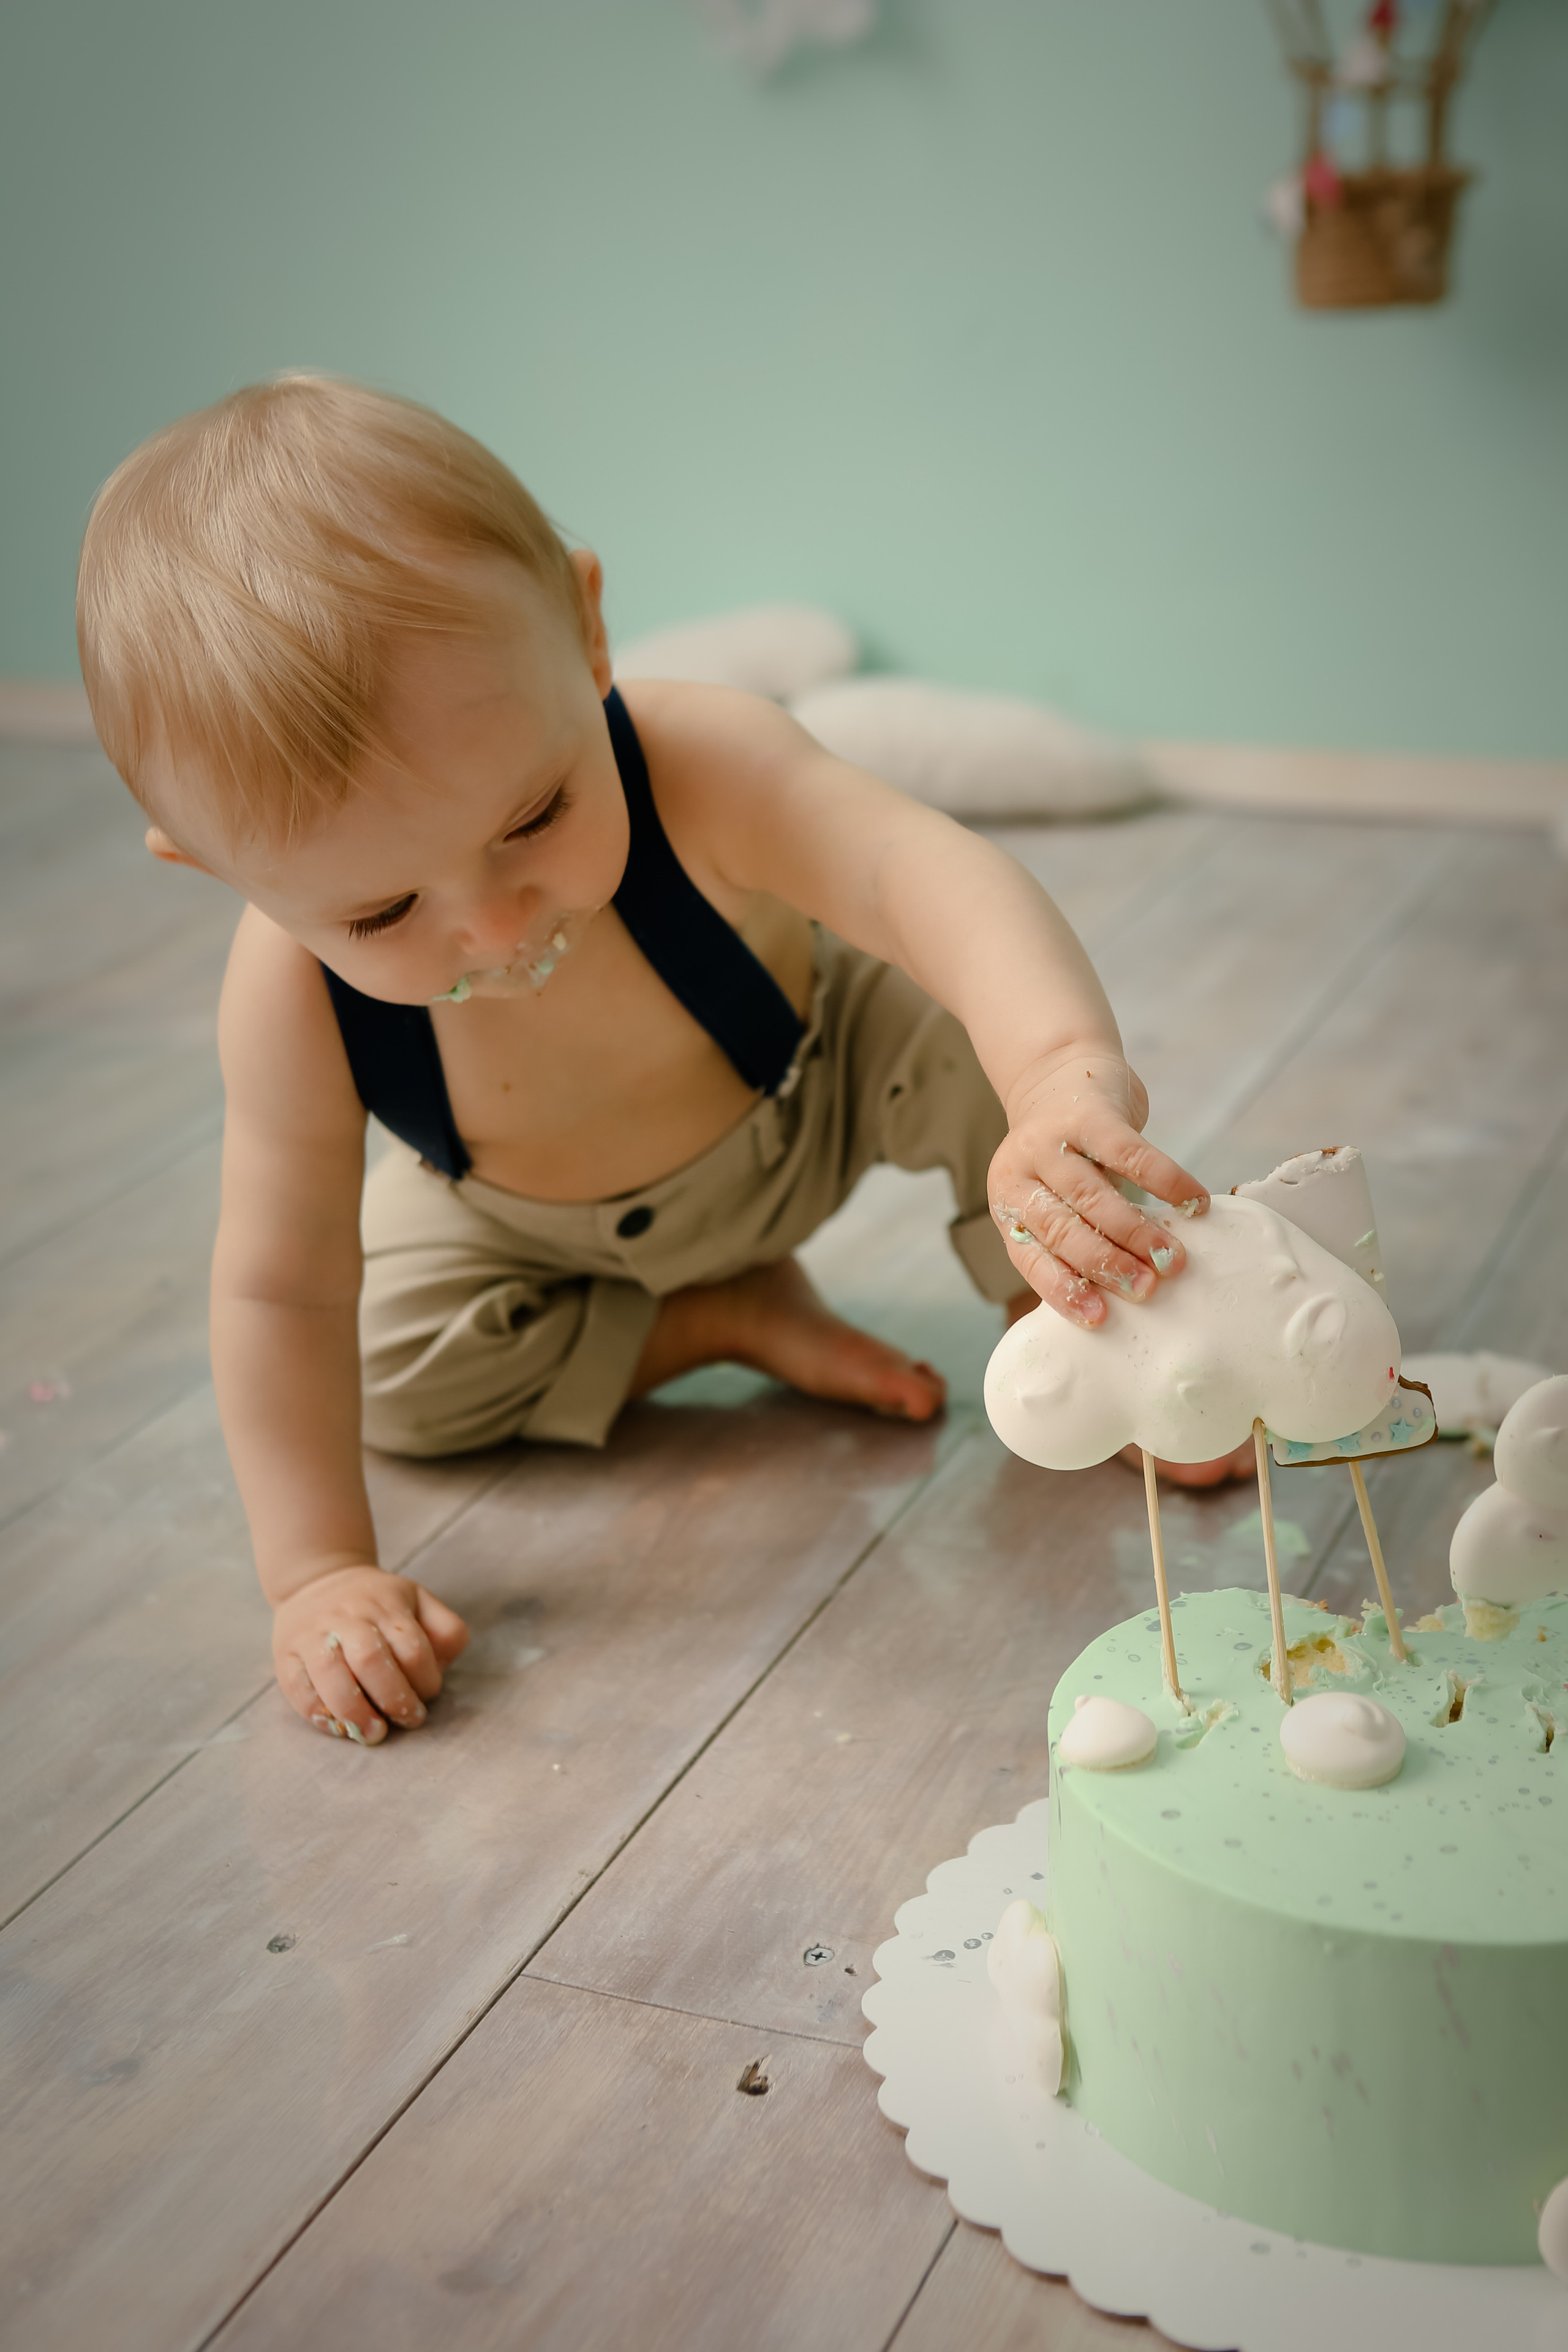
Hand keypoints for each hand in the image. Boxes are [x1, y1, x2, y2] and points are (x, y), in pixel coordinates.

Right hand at [271, 1565, 469, 1744]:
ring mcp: (313, 1634)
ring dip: (354, 1711)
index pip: (412, 1648)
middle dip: (393, 1698)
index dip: (424, 1680)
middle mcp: (348, 1617)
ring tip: (372, 1732)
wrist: (317, 1579)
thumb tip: (442, 1666)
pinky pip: (296, 1686)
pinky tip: (336, 1726)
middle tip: (405, 1720)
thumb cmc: (378, 1602)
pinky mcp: (286, 1653)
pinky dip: (316, 1712)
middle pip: (371, 1659)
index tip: (425, 1698)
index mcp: (386, 1606)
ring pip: (330, 1673)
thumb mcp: (419, 1600)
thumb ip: (444, 1629)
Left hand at [990, 1045, 1207, 1328]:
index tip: (1099, 1318)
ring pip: (1092, 1195)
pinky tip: (1194, 1201)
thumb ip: (1077, 1234)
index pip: (1030, 1256)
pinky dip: (1165, 1179)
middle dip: (1105, 1263)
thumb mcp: (1055, 1196)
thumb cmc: (1068, 1155)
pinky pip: (1130, 1152)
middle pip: (1062, 1228)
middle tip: (1146, 1289)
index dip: (1063, 1289)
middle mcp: (1020, 1171)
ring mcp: (1051, 1140)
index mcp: (1007, 1204)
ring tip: (1172, 1259)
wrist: (1059, 1072)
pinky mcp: (1088, 1113)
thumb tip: (1126, 1288)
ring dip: (1135, 1232)